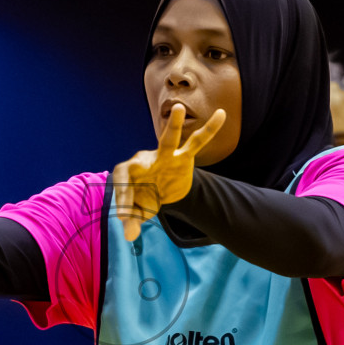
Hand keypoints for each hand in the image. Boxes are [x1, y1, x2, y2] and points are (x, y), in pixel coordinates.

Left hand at [112, 104, 226, 241]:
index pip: (121, 181)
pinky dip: (209, 130)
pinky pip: (197, 142)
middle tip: (140, 166)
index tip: (125, 217)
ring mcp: (165, 156)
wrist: (163, 191)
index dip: (123, 198)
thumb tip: (129, 236)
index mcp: (128, 171)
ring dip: (173, 125)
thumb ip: (133, 220)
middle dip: (138, 165)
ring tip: (178, 108)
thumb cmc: (145, 197)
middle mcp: (145, 159)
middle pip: (139, 160)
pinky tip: (221, 114)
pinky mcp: (183, 157)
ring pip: (169, 139)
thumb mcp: (139, 211)